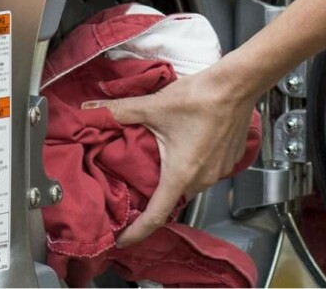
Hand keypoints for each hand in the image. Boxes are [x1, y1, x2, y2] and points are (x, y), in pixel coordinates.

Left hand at [93, 65, 258, 247]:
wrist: (237, 84)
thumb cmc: (197, 98)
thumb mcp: (153, 106)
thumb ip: (118, 111)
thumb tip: (88, 108)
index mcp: (181, 175)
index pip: (155, 216)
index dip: (136, 232)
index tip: (122, 240)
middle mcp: (203, 180)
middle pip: (173, 197)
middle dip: (155, 196)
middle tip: (136, 189)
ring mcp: (220, 171)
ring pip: (191, 183)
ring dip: (176, 177)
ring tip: (161, 162)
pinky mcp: (231, 160)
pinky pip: (207, 171)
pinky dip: (194, 165)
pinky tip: (187, 146)